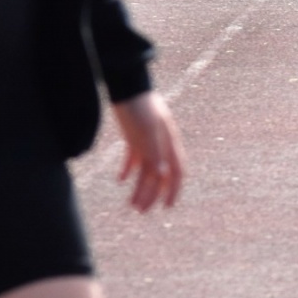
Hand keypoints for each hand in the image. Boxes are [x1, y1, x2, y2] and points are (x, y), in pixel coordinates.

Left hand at [112, 92, 185, 212]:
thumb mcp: (148, 131)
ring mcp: (148, 141)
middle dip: (151, 194)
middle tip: (141, 211)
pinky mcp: (134, 137)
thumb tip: (162, 174)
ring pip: (145, 170)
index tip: (166, 207)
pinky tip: (120, 180)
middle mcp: (161, 145)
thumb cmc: (140, 107)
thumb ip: (155, 152)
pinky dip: (128, 171)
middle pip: (158, 175)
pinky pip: (133, 159)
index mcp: (169, 144)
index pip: (176, 172)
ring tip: (130, 203)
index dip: (173, 190)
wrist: (127, 86)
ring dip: (139, 187)